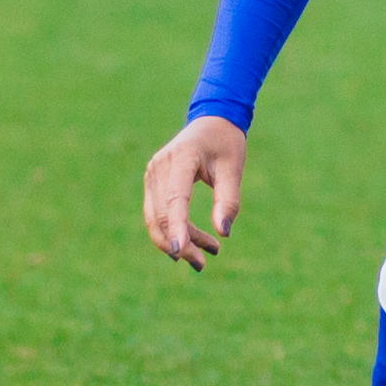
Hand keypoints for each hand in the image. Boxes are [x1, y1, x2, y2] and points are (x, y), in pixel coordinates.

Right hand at [144, 116, 248, 266]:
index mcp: (182, 158)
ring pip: (156, 218)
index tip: (180, 251)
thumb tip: (223, 233)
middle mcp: (160, 166)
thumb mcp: (233, 169)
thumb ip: (228, 200)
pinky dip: (175, 230)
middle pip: (161, 214)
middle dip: (180, 243)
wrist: (211, 122)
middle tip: (202, 264)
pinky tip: (196, 244)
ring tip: (207, 254)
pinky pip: (157, 213)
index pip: (175, 199)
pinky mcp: (153, 183)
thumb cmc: (226, 144)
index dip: (176, 226)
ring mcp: (152, 174)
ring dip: (177, 240)